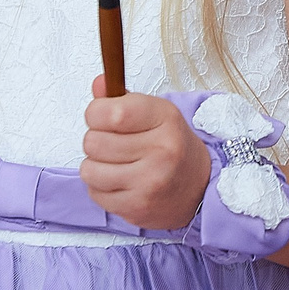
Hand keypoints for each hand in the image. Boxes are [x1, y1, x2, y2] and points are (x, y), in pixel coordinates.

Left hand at [82, 79, 211, 229]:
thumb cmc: (172, 146)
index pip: (111, 112)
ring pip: (89, 170)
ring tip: (116, 164)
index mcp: (166, 119)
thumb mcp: (155, 114)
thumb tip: (99, 82)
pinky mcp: (138, 207)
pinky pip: (95, 193)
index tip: (102, 116)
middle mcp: (161, 150)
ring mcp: (150, 182)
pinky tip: (121, 182)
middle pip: (93, 142)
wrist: (200, 186)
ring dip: (96, 166)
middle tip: (114, 143)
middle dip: (96, 141)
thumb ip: (122, 99)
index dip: (96, 113)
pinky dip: (102, 188)